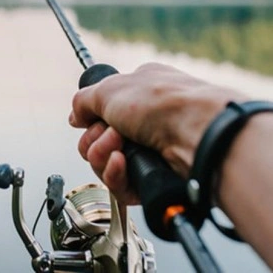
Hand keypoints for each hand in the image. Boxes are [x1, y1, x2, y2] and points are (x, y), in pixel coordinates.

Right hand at [69, 63, 246, 204]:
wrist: (197, 133)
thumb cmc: (162, 103)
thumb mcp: (110, 88)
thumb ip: (83, 100)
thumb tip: (75, 116)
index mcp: (139, 92)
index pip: (101, 111)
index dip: (90, 118)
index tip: (88, 119)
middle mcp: (145, 121)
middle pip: (97, 140)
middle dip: (94, 139)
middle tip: (110, 133)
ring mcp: (150, 150)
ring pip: (104, 163)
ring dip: (102, 155)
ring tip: (119, 148)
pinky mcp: (152, 178)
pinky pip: (118, 184)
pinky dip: (115, 174)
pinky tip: (123, 163)